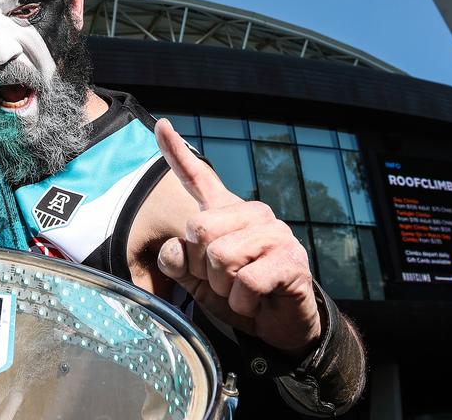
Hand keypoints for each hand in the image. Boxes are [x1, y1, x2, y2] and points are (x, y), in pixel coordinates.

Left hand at [153, 119, 321, 356]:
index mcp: (227, 213)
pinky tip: (255, 303)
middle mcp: (252, 214)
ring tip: (240, 293)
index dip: (176, 153)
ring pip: (222, 256)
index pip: (199, 178)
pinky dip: (243, 303)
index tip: (161, 125)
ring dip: (224, 288)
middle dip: (201, 267)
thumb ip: (180, 263)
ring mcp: (275, 234)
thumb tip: (173, 249)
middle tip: (223, 282)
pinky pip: (246, 282)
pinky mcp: (291, 260)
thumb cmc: (239, 297)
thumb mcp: (199, 282)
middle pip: (198, 228)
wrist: (282, 326)